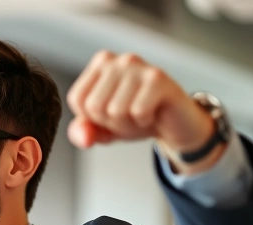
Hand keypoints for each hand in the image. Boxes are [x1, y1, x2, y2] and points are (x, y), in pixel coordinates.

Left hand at [66, 51, 216, 164]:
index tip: (111, 111)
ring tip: (141, 114)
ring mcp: (139, 66)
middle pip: (94, 106)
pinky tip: (153, 113)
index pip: (77, 99)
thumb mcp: (101, 128)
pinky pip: (137, 111)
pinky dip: (143, 121)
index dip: (92, 117)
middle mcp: (119, 59)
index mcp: (101, 63)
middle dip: (110, 122)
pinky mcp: (158, 78)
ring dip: (128, 123)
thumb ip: (82, 132)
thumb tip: (84, 138)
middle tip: (129, 115)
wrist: (174, 123)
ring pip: (115, 110)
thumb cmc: (135, 118)